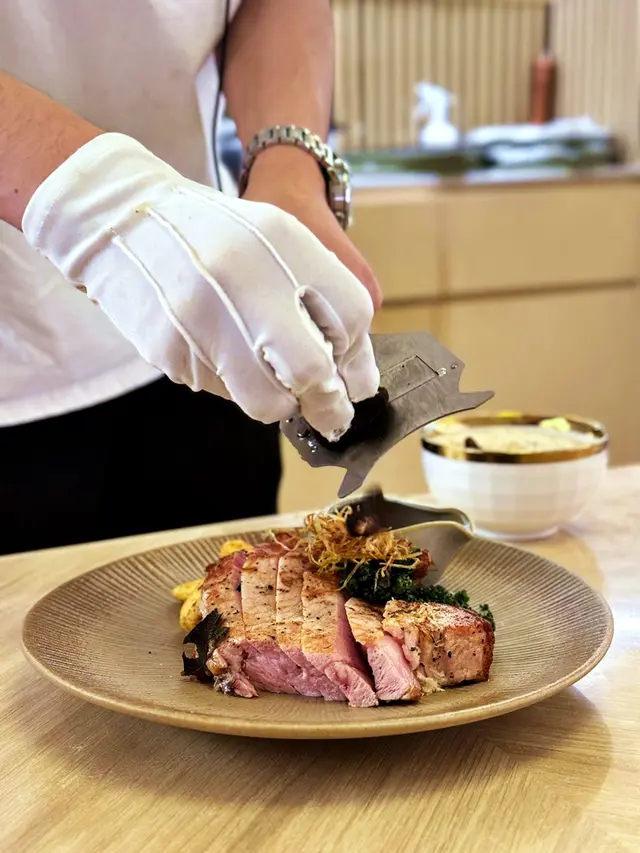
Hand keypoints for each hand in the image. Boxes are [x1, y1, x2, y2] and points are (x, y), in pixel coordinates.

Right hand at [22, 133, 378, 439]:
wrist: (126, 219)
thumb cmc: (218, 237)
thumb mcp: (280, 242)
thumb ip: (325, 300)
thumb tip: (355, 381)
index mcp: (283, 241)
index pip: (351, 319)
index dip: (356, 360)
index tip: (349, 381)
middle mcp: (244, 276)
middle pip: (311, 371)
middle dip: (326, 403)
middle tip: (327, 413)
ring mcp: (202, 316)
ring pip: (265, 399)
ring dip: (279, 402)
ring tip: (266, 375)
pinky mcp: (169, 348)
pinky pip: (221, 391)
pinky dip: (232, 384)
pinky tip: (217, 348)